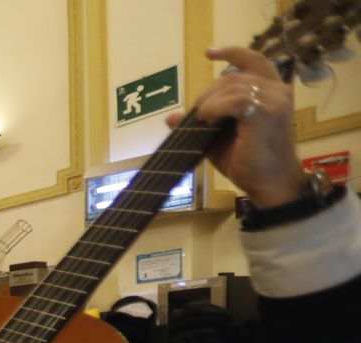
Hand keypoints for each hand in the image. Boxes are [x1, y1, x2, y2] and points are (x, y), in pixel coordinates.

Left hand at [169, 46, 304, 208]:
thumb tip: (171, 117)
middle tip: (200, 115)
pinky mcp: (267, 112)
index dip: (232, 52)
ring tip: (205, 120)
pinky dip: (217, 108)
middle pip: (235, 76)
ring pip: (233, 86)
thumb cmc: (247, 162)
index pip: (254, 61)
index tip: (208, 53)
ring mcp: (276, 100)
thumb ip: (200, 123)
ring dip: (211, 102)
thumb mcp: (217, 139)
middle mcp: (278, 91)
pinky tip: (210, 120)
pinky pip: (236, 99)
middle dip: (210, 93)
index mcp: (272, 92)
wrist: (268, 183)